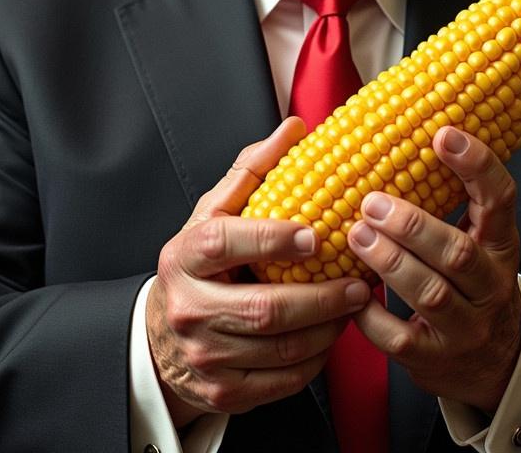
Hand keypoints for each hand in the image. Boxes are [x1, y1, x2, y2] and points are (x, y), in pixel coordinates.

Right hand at [146, 117, 370, 427]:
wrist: (162, 336)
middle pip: (264, 308)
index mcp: (185, 255)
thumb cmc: (201, 262)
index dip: (271, 239)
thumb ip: (254, 168)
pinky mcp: (221, 391)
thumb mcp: (216, 211)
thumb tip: (295, 128)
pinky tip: (331, 337)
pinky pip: (282, 382)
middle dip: (321, 298)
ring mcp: (204, 354)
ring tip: (355, 306)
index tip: (315, 234)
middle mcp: (189, 307)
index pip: (225, 243)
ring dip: (328, 329)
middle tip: (359, 282)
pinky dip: (315, 361)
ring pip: (280, 350)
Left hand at [347, 126, 520, 413]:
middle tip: (372, 202)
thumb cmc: (467, 283)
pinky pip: (400, 337)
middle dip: (412, 226)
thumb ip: (446, 200)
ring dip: (389, 261)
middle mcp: (490, 285)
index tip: (443, 135)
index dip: (476, 165)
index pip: (499, 199)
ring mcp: (466, 326)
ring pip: (430, 293)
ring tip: (356, 236)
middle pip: (457, 252)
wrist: (491, 362)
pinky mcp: (435, 358)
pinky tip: (352, 292)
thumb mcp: (475, 239)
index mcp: (499, 244)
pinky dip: (371, 314)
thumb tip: (392, 139)